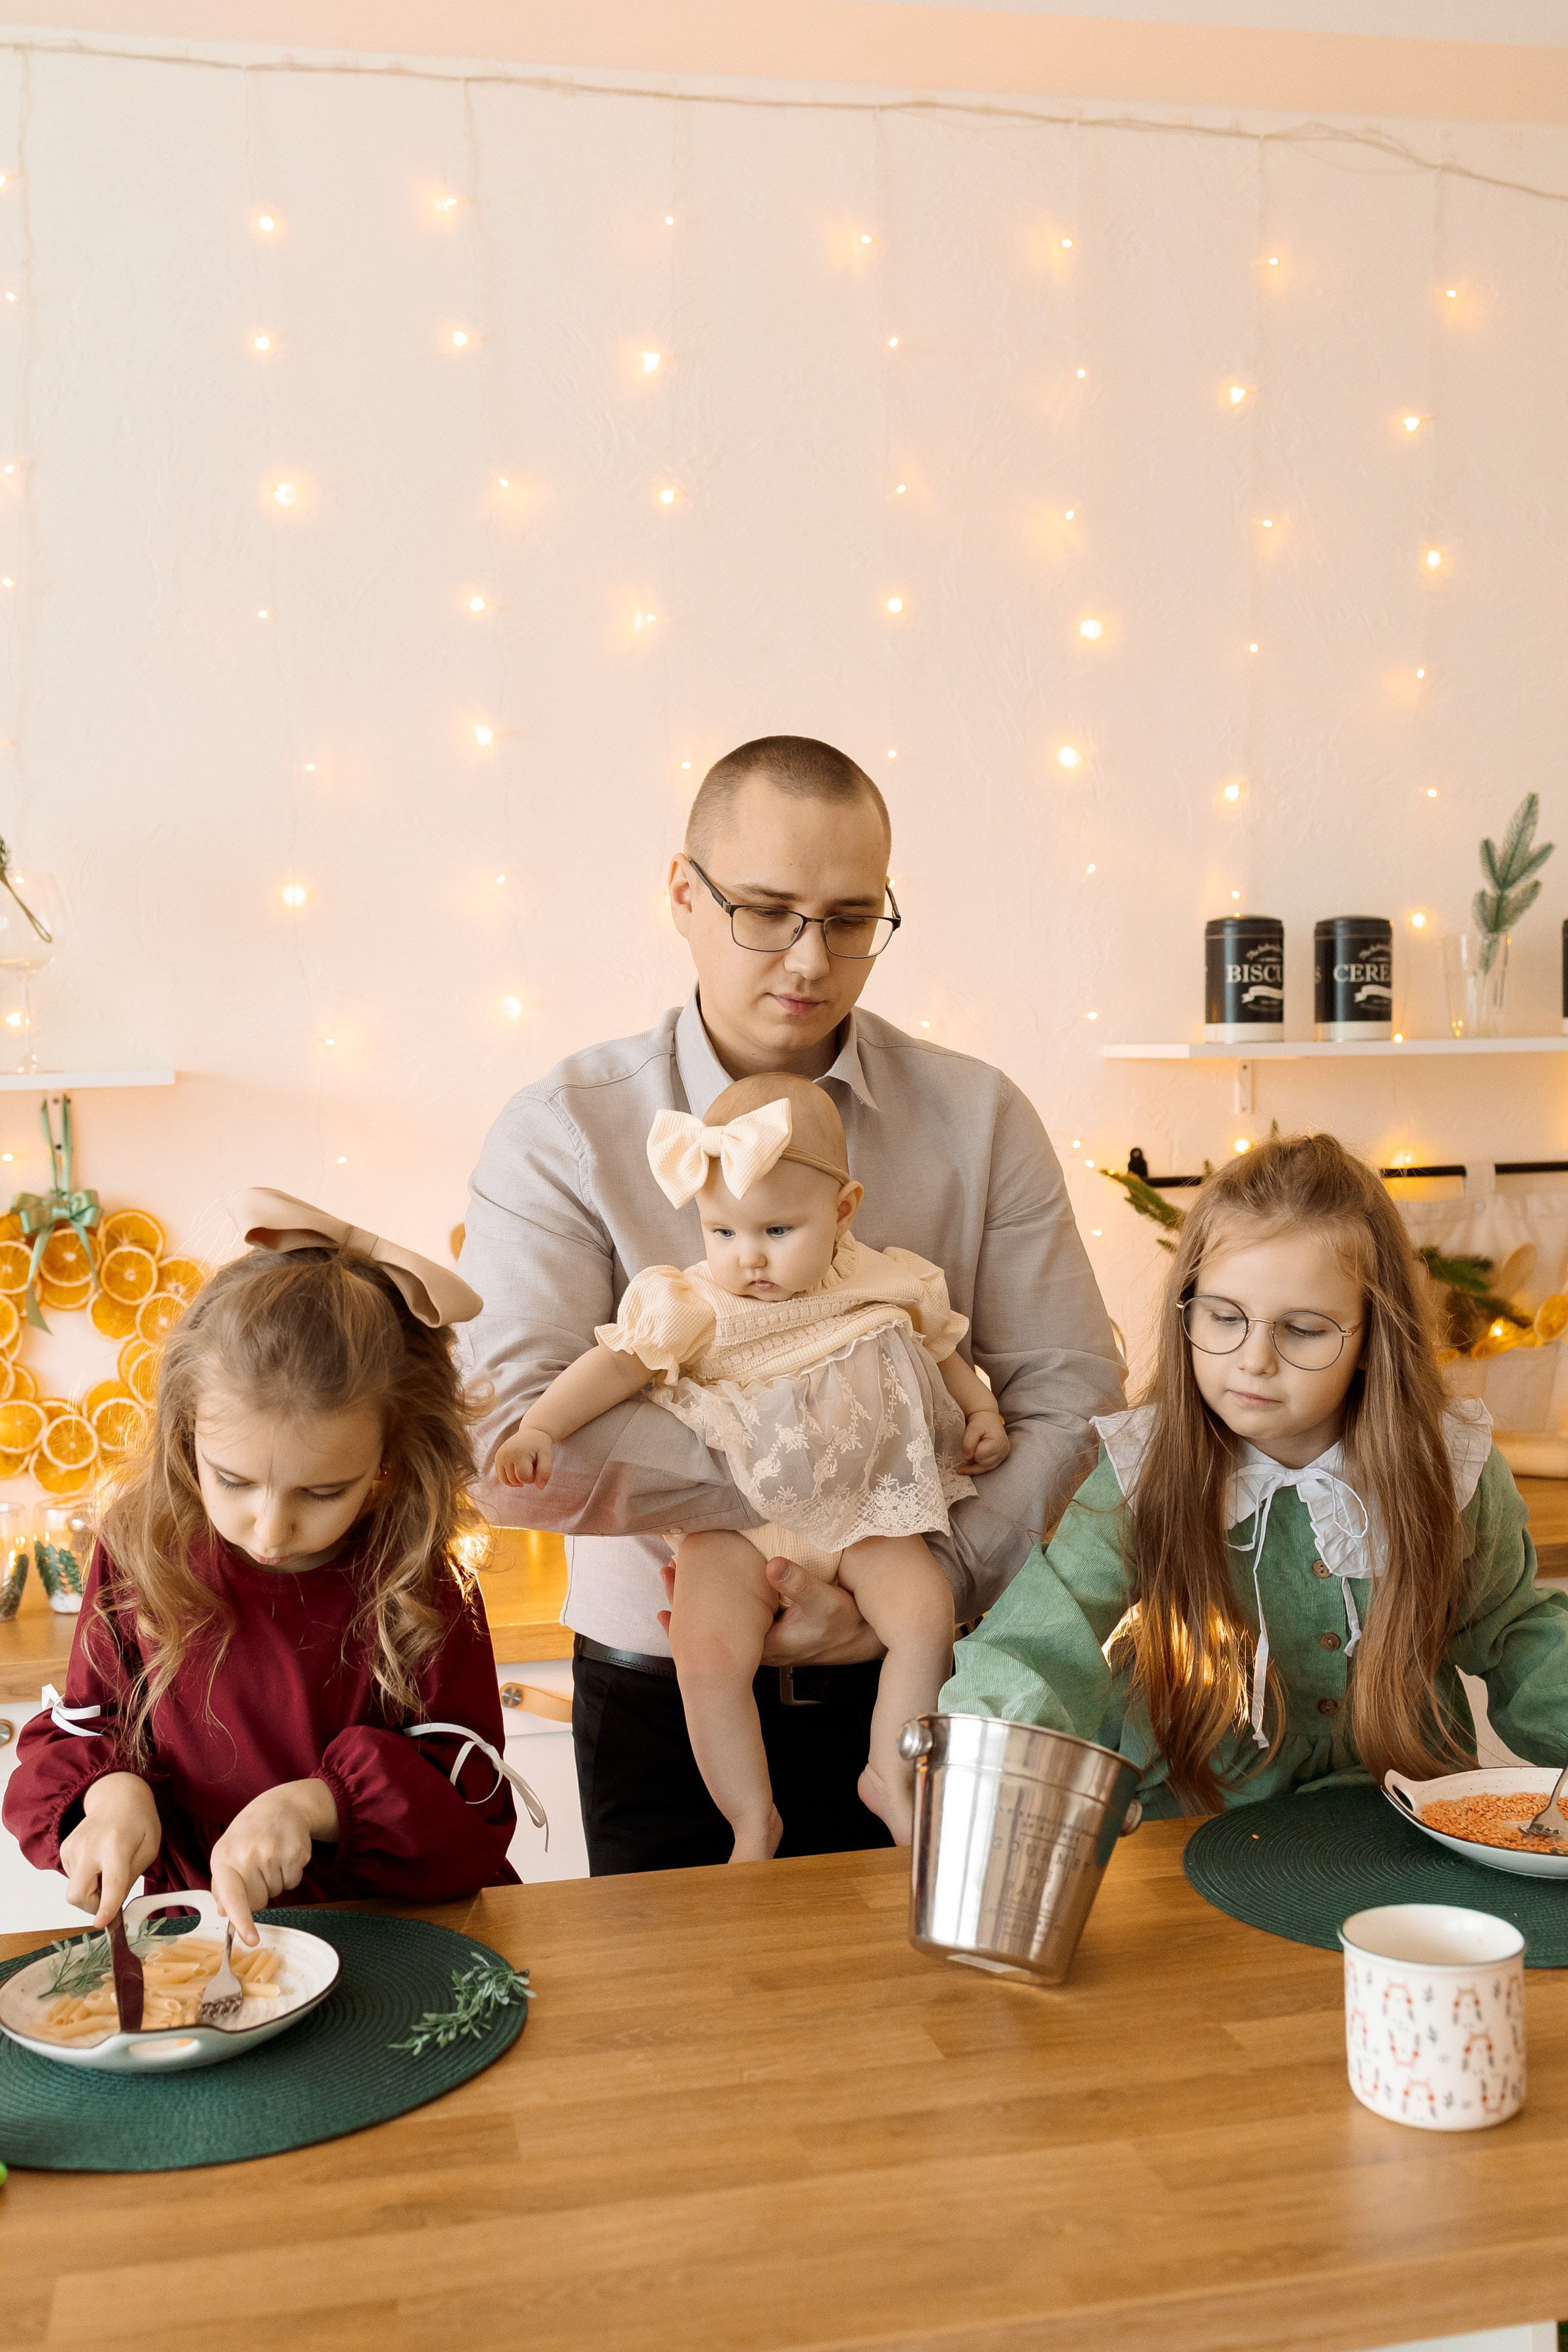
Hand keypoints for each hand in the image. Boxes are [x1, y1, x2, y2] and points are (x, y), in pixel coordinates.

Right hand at [60, 1772, 162, 1927]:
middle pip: (77, 1895)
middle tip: (110, 1897)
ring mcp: (73, 1847)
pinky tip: (97, 1863)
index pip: (111, 1881)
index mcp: (117, 1845)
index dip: (107, 1906)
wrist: (117, 1796)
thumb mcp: (149, 1849)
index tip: (101, 1922)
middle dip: (92, 1907)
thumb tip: (112, 1907)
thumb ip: (130, 1879)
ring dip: (91, 1892)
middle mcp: (90, 1846)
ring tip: (107, 1869)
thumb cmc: (139, 1823)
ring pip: (74, 1891)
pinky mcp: (64, 1849)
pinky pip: (72, 1880)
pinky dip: (85, 1880)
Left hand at [208, 1778, 339, 1946]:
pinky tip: (284, 1855)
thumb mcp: (226, 1853)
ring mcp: (272, 1853)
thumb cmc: (249, 1834)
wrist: (280, 1805)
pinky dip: (290, 1874)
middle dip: (258, 1893)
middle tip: (257, 1868)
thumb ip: (222, 1886)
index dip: (241, 1921)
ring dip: (275, 1881)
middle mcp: (247, 1855)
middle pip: (257, 1902)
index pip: (232, 1897)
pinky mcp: (295, 1853)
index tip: (251, 1940)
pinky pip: (293, 1883)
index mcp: (224, 1858)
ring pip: (276, 1893)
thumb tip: (224, 1912)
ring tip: (271, 1856)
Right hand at [494, 1426, 553, 1486]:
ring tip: (524, 1468)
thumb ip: (545, 1472)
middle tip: (531, 1465)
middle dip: (525, 1478)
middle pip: (514, 1481)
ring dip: (517, 1480)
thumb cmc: (540, 1445)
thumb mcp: (547, 1456)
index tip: (537, 1466)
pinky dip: (510, 1478)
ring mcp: (499, 1457)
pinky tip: (517, 1471)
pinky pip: (501, 1478)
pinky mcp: (496, 1459)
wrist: (531, 1432)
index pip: (524, 1478)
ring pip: (506, 1481)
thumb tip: (540, 1488)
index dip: (533, 1477)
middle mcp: (505, 1455)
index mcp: (518, 1454)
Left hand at [658, 1557, 883, 1661]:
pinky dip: (715, 1601)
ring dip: (698, 1599)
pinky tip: (704, 1587)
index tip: (674, 1579)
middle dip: (685, 1601)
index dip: (689, 1609)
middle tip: (665, 1571)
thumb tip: (771, 1565)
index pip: (714, 1631)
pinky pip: (731, 1618)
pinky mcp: (767, 1631)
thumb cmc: (843, 1621)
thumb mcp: (825, 1602)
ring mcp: (759, 1640)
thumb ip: (799, 1583)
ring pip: (718, 1622)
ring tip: (675, 1573)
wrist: (862, 1637)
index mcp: (762, 1643)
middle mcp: (755, 1647)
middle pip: (709, 1628)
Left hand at [961, 1409, 1010, 1471]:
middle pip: (983, 1464)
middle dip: (974, 1458)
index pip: (980, 1455)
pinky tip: (968, 1468)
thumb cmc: (980, 1421)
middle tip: (971, 1447)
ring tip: (963, 1465)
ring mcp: (1003, 1456)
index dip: (971, 1451)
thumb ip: (969, 1442)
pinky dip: (978, 1467)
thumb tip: (966, 1457)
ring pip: (985, 1469)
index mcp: (998, 1443)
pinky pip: (988, 1468)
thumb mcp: (972, 1428)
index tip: (970, 1442)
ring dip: (975, 1466)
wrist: (987, 1418)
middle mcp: (1003, 1452)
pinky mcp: (1000, 1458)